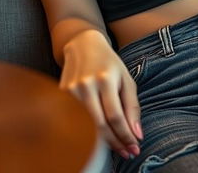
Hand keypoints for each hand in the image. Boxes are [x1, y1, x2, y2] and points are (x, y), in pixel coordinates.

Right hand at [60, 29, 142, 158]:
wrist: (83, 44)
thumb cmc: (109, 63)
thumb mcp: (126, 79)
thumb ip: (132, 106)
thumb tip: (137, 134)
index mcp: (105, 79)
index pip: (115, 116)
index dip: (125, 136)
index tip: (134, 148)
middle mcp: (86, 85)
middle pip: (99, 125)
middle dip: (115, 143)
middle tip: (126, 152)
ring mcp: (70, 90)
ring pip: (85, 126)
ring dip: (102, 142)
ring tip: (116, 147)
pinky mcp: (61, 94)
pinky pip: (75, 120)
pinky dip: (88, 132)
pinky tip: (98, 137)